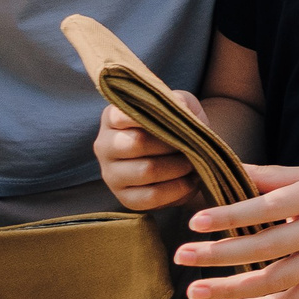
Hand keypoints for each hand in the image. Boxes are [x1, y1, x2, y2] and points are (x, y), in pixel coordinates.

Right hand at [93, 95, 205, 212]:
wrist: (192, 155)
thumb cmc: (180, 126)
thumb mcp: (182, 105)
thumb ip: (178, 101)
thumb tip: (177, 105)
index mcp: (113, 118)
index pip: (121, 115)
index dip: (150, 118)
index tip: (173, 120)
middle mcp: (105, 145)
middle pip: (137, 143)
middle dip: (172, 145)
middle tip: (192, 145)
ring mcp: (111, 174)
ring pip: (146, 171)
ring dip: (178, 167)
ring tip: (193, 162)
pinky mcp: (124, 197)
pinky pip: (151, 196)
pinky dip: (177, 189)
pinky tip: (190, 181)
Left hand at [175, 165, 298, 298]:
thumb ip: (271, 177)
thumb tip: (228, 169)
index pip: (266, 208)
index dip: (230, 216)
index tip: (195, 222)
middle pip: (266, 247)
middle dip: (220, 254)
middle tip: (182, 256)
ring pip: (277, 279)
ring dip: (233, 287)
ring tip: (196, 290)